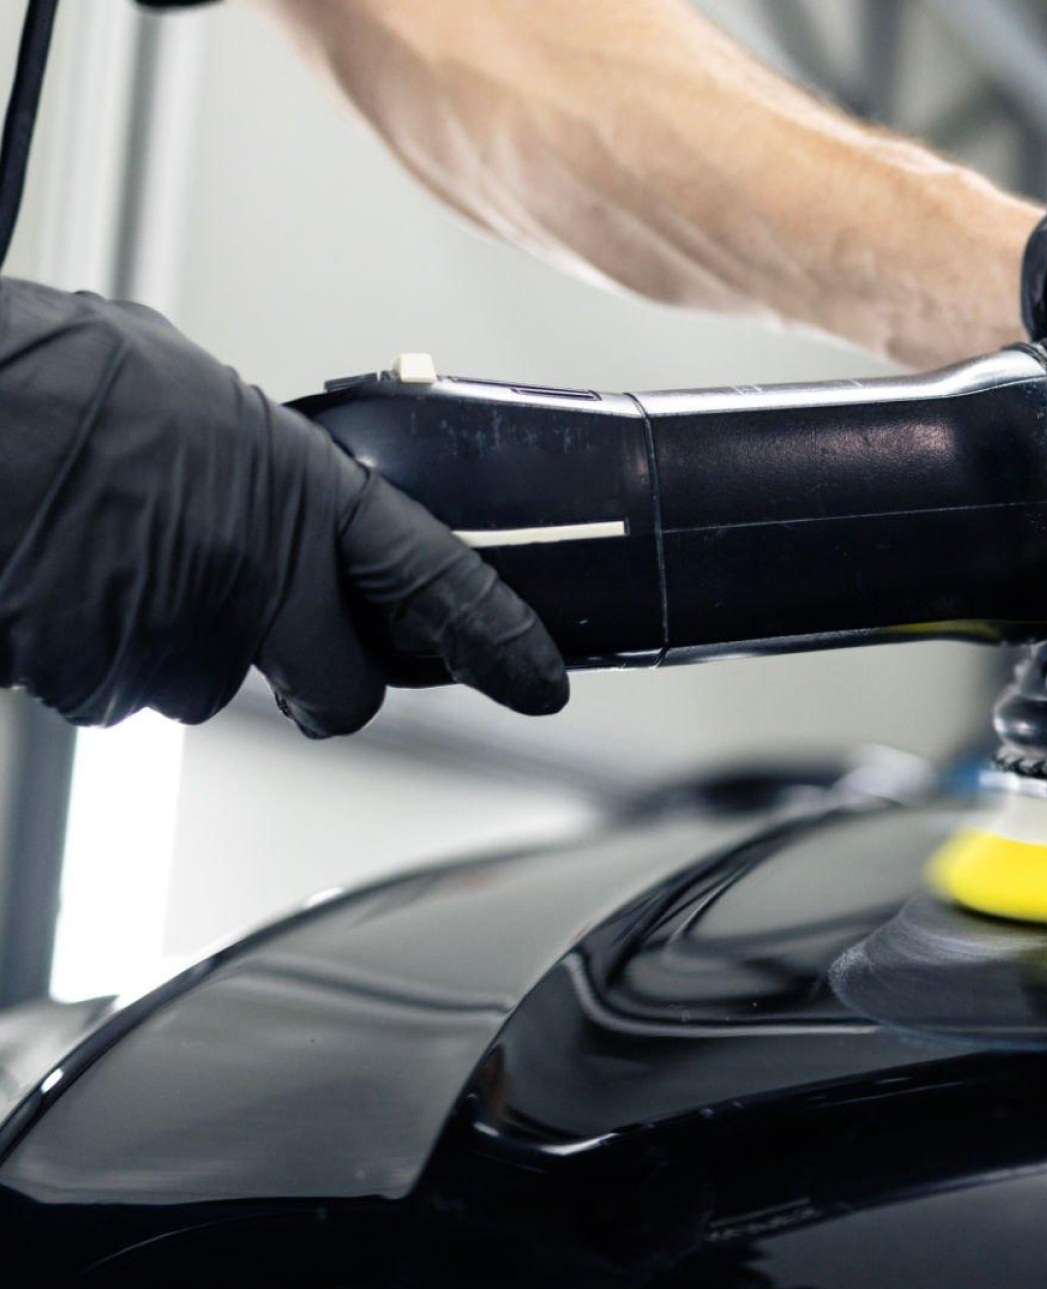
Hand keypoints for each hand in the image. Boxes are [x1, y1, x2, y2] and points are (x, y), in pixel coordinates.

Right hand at [0, 279, 568, 734]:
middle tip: (267, 642)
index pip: (436, 580)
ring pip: (193, 683)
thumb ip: (257, 467)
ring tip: (95, 549)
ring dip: (157, 641)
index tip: (538, 682)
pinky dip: (75, 646)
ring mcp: (174, 636)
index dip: (497, 640)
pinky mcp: (92, 677)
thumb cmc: (49, 379)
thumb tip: (259, 487)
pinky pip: (101, 685)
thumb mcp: (191, 392)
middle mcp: (255, 576)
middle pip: (337, 692)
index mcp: (299, 492)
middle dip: (317, 682)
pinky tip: (47, 572)